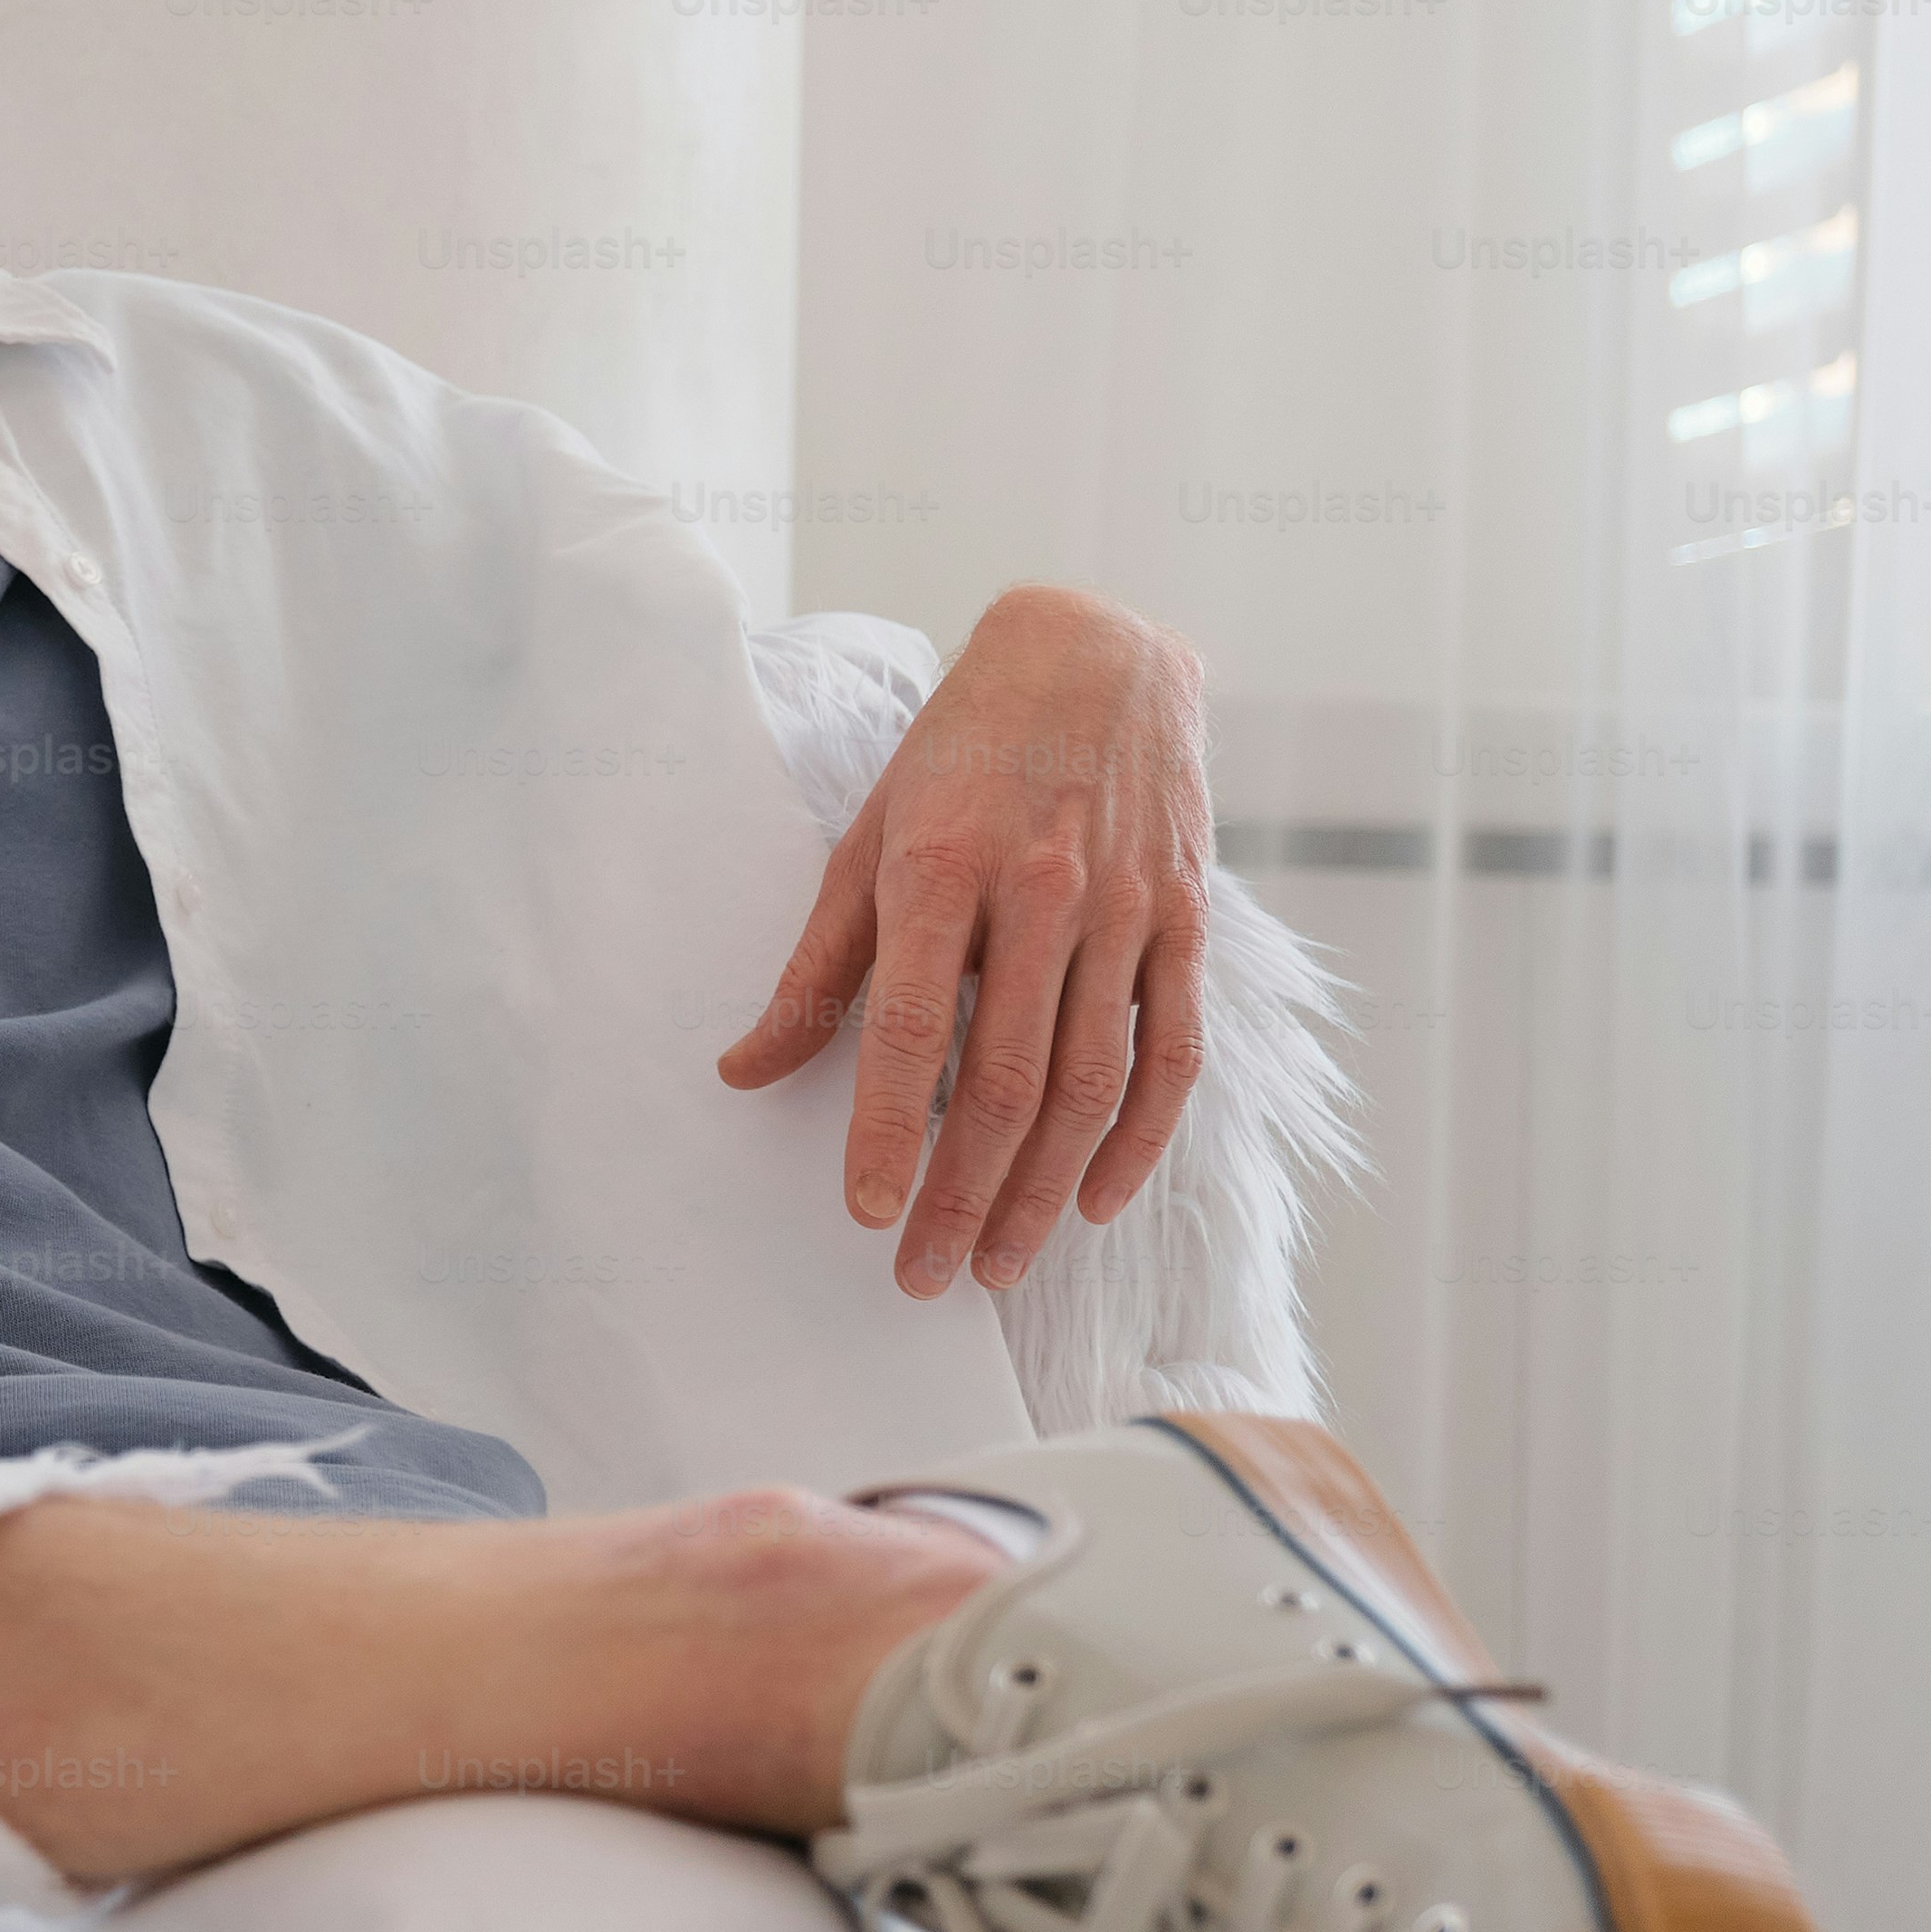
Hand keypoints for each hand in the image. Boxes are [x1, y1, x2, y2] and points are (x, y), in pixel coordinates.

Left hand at [716, 587, 1209, 1298]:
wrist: (1096, 656)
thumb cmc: (960, 754)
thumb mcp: (868, 836)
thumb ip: (815, 966)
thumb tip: (744, 1069)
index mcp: (939, 867)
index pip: (911, 1026)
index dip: (887, 1129)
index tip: (865, 1213)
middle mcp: (1040, 892)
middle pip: (1004, 1079)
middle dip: (963, 1193)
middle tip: (924, 1275)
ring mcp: (1124, 907)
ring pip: (1090, 1082)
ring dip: (1045, 1190)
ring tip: (998, 1262)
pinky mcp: (1186, 918)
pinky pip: (1173, 1051)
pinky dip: (1139, 1139)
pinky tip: (1097, 1201)